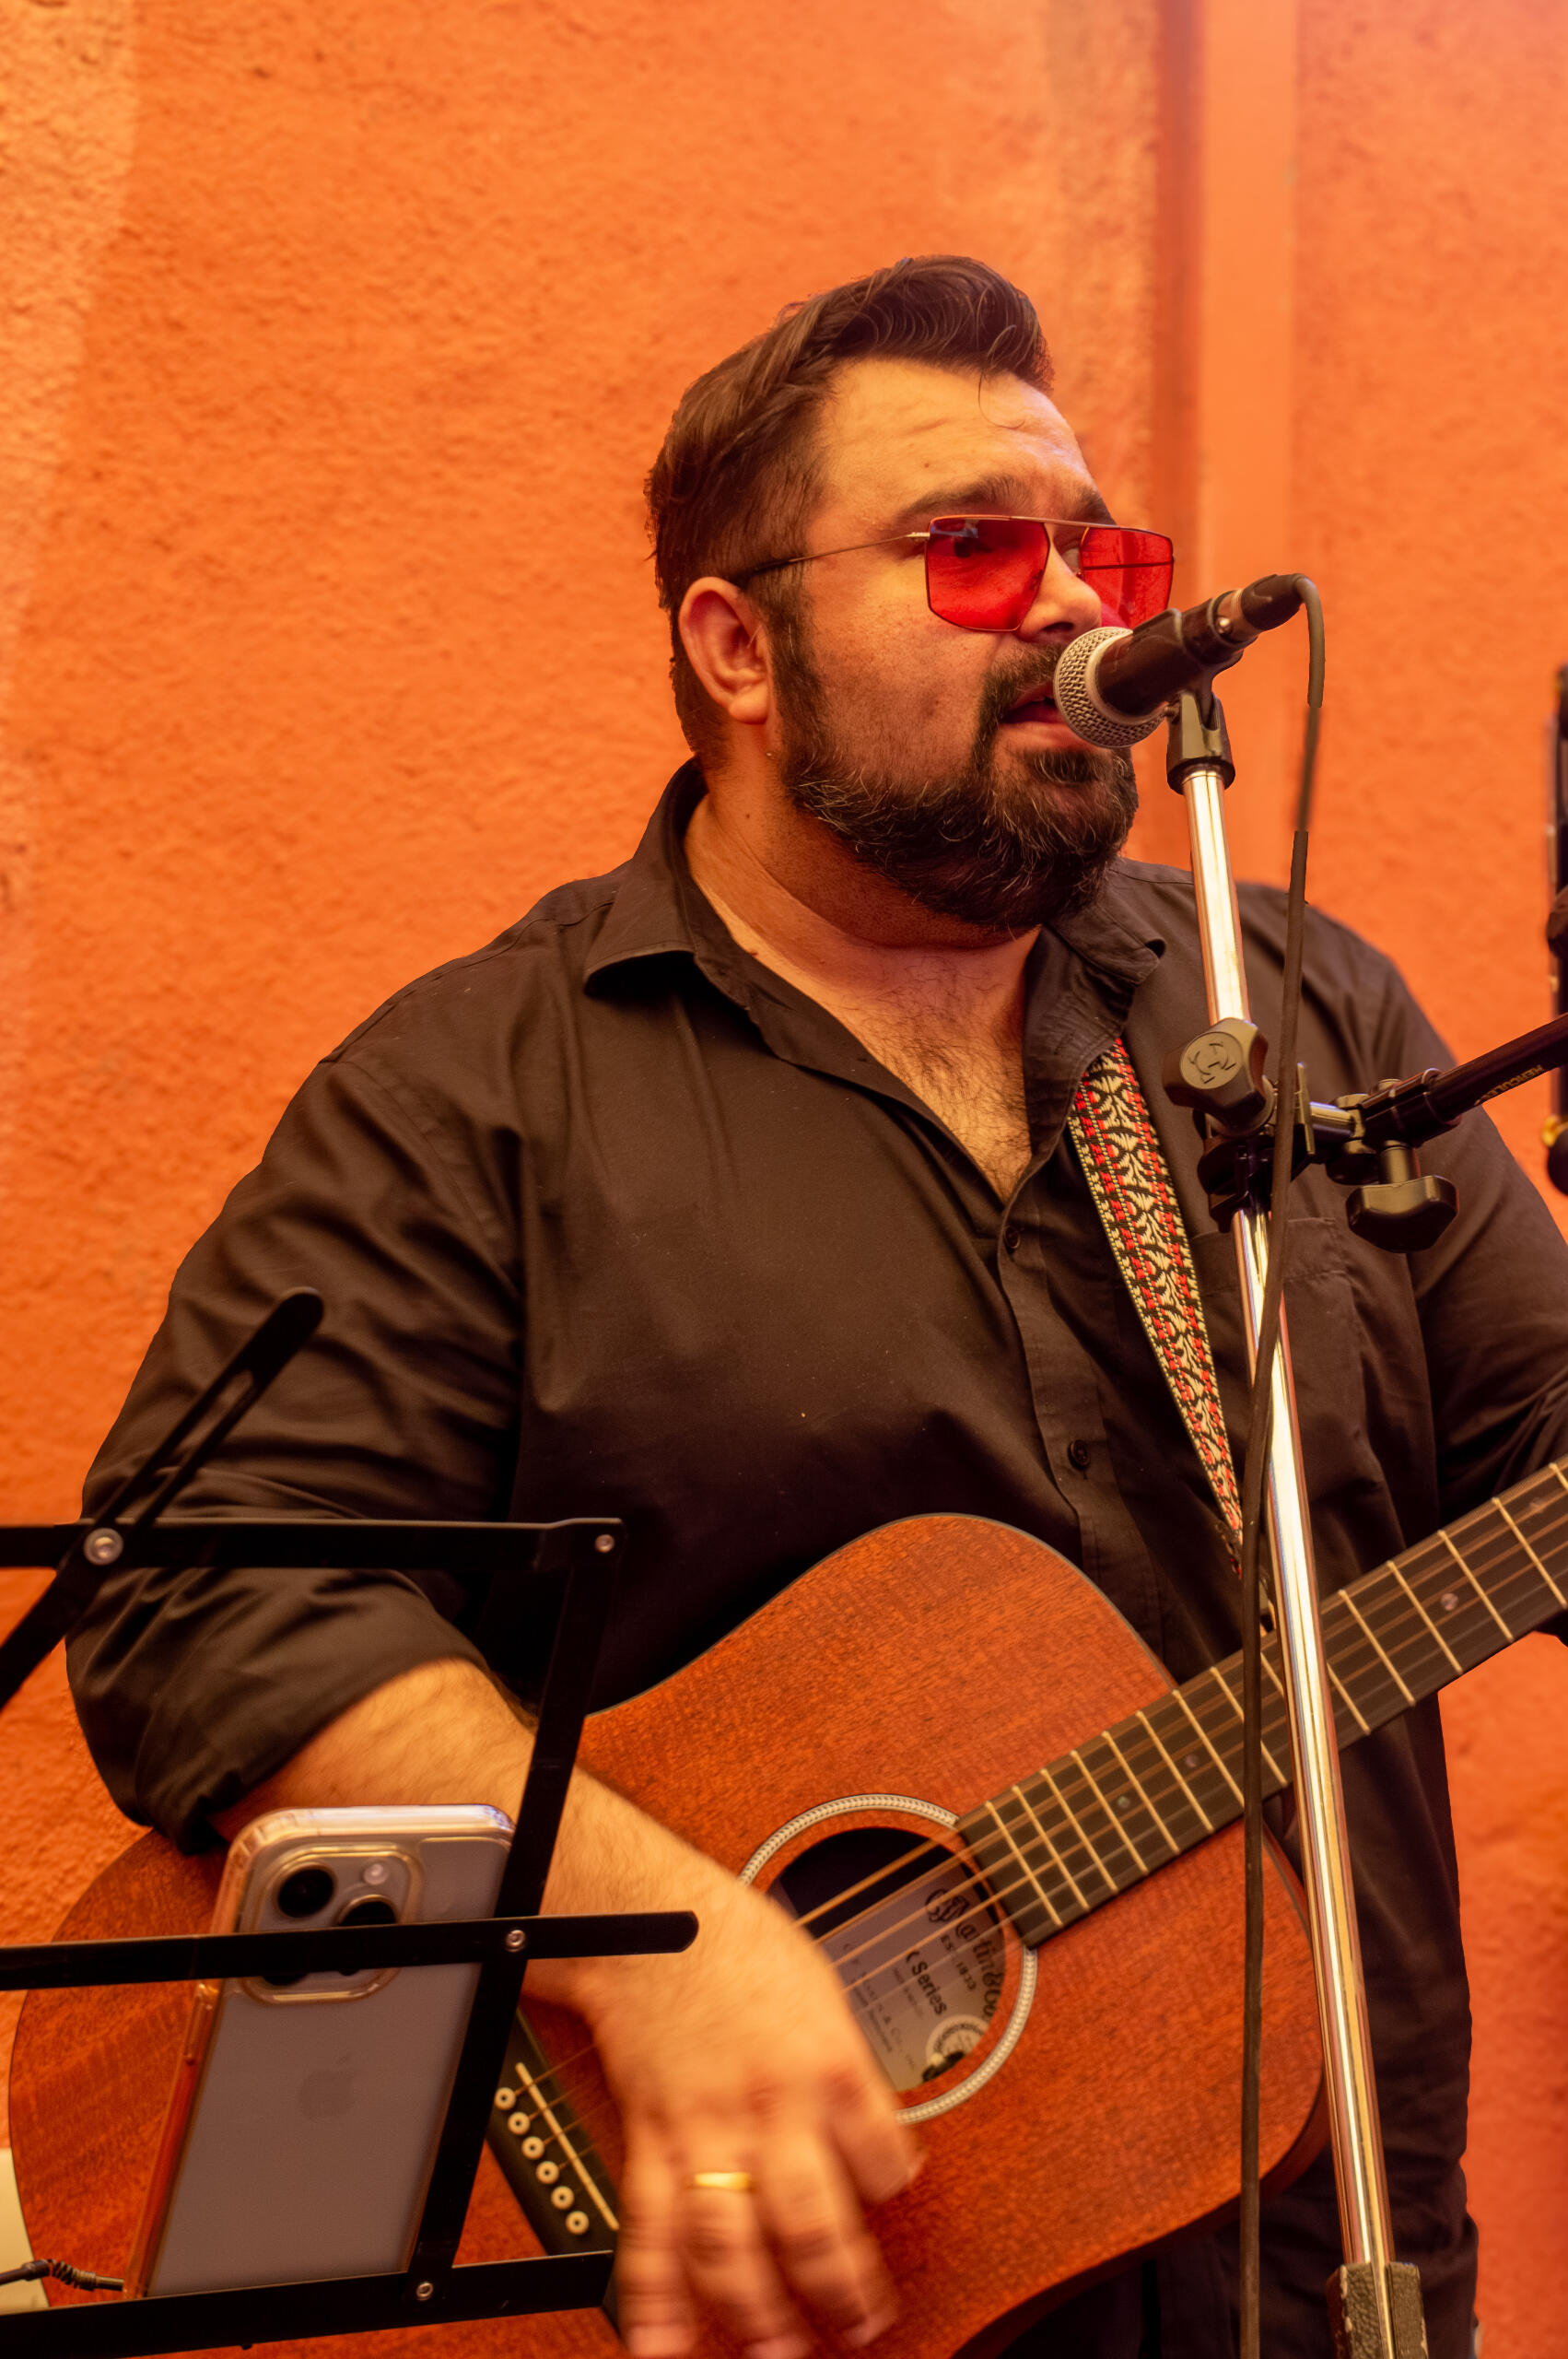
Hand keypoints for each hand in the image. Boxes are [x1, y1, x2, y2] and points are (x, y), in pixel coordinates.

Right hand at [574, 1849, 920, 2356]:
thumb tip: (875, 2133)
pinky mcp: (654, 2137)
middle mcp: (770, 2107)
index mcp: (828, 2064)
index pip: (881, 2157)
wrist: (654, 1921)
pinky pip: (652, 2227)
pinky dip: (654, 2294)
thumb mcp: (824, 1993)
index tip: (895, 2202)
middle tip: (859, 2326)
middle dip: (837, 2288)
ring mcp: (706, 2128)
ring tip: (775, 2352)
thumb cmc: (740, 1945)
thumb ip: (848, 2072)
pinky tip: (662, 2341)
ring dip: (753, 2311)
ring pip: (732, 2241)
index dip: (893, 2186)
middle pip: (810, 2222)